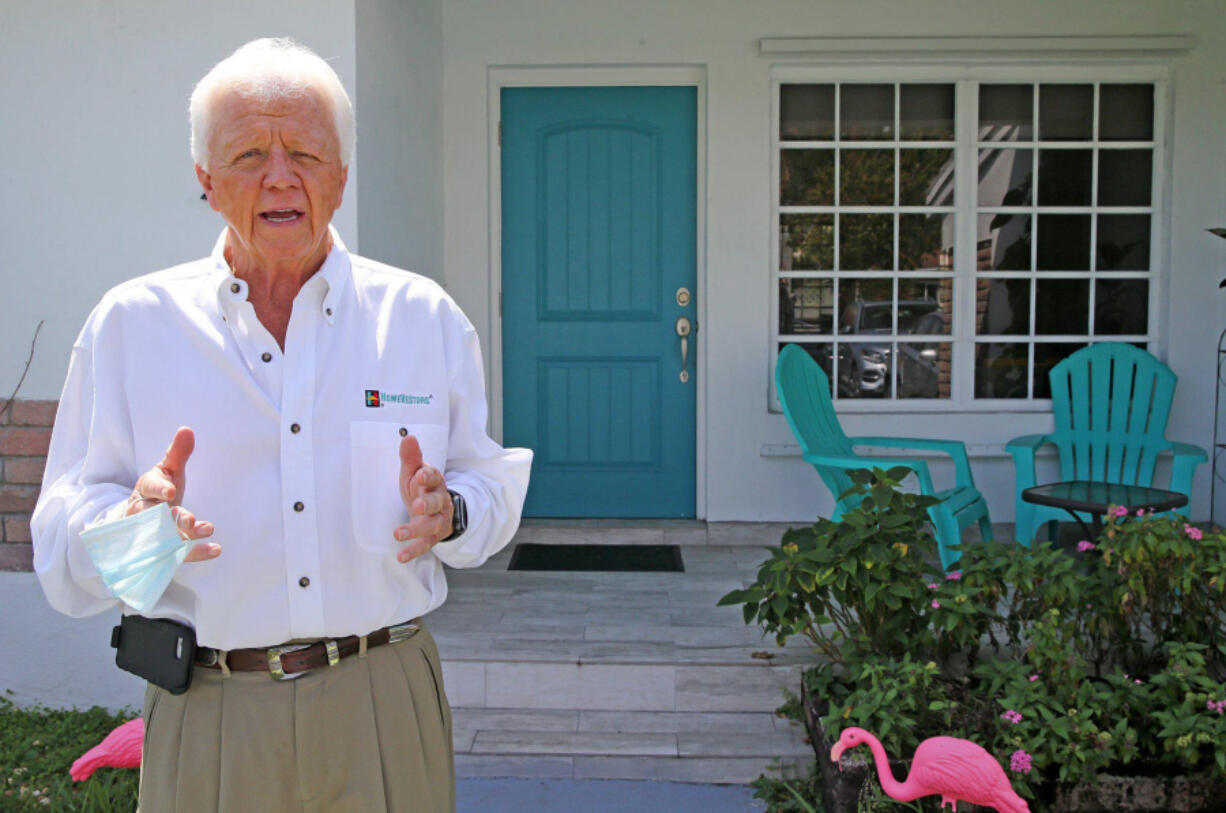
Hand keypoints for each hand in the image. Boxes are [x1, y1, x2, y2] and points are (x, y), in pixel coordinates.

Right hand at [127, 426, 219, 562]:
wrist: (141, 519)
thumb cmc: (159, 489)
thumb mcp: (167, 470)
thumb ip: (177, 453)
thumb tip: (187, 429)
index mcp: (146, 489)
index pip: (149, 488)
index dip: (159, 490)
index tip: (170, 492)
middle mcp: (146, 513)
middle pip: (154, 517)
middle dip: (171, 518)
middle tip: (189, 520)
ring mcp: (153, 533)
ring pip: (165, 537)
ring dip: (185, 537)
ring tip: (207, 530)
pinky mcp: (164, 549)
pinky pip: (178, 554)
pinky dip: (197, 553)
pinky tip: (216, 549)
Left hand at [395, 435, 452, 562]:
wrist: (436, 511)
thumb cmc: (421, 489)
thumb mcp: (414, 473)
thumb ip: (411, 458)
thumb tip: (408, 437)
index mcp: (435, 482)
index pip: (435, 476)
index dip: (428, 475)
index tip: (420, 474)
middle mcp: (440, 501)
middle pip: (437, 502)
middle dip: (427, 503)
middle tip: (416, 506)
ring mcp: (438, 520)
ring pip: (431, 525)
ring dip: (416, 530)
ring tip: (398, 534)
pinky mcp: (432, 537)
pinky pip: (425, 544)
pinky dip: (413, 551)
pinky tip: (400, 556)